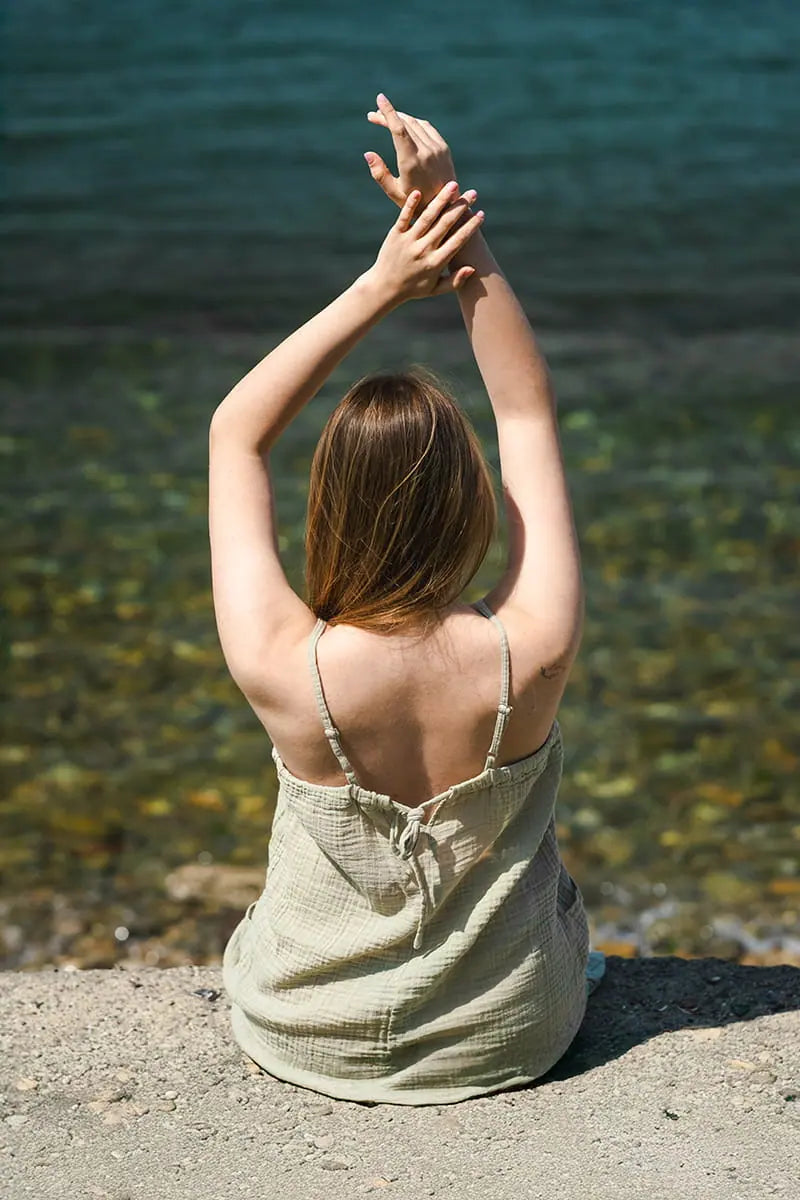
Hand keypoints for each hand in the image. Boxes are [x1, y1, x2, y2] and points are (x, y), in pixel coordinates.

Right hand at [364, 94, 457, 208]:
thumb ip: (379, 173)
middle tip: (373, 115)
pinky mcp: (443, 147)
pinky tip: (404, 125)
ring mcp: (437, 148)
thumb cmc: (416, 203)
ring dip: (399, 118)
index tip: (379, 99)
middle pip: (405, 123)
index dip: (388, 112)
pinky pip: (426, 127)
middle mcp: (425, 151)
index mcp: (411, 162)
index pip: (398, 129)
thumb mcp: (394, 192)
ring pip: (415, 123)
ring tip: (385, 119)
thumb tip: (368, 153)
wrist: (446, 207)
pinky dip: (413, 123)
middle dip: (388, 115)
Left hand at [366, 181, 483, 302]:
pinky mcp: (395, 235)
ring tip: (453, 185)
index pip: (458, 241)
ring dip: (441, 200)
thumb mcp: (436, 289)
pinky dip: (411, 204)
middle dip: (461, 207)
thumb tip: (473, 268)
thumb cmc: (413, 289)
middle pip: (445, 224)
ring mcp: (408, 241)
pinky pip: (404, 217)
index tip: (482, 214)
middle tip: (473, 194)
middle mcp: (423, 250)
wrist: (384, 288)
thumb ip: (455, 281)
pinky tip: (420, 191)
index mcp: (435, 263)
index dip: (471, 227)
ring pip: (427, 216)